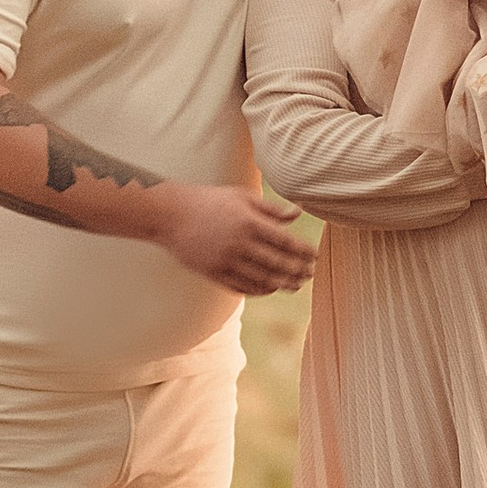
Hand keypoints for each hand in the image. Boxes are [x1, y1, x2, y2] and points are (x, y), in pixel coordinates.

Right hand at [149, 186, 315, 296]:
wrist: (171, 215)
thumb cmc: (210, 201)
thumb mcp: (242, 196)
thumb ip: (271, 208)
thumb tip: (298, 213)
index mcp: (249, 223)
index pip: (286, 243)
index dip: (304, 252)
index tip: (315, 256)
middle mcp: (240, 245)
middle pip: (278, 265)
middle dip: (298, 272)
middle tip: (310, 274)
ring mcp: (226, 262)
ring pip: (263, 280)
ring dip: (283, 284)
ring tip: (295, 284)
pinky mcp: (214, 274)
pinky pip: (243, 287)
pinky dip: (261, 290)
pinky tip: (270, 287)